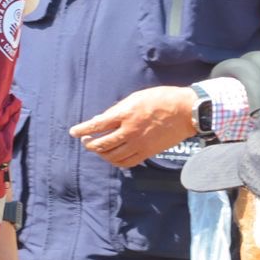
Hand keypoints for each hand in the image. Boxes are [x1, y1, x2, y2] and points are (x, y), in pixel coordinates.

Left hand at [71, 86, 194, 167]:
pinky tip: (112, 156)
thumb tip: (100, 119)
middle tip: (85, 140)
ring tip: (97, 148)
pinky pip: (126, 162)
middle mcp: (129, 131)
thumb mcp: (136, 97)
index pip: (97, 125)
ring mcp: (138, 144)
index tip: (73, 132)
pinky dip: (115, 161)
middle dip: (89, 143)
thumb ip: (117, 110)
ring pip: (112, 156)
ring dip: (101, 153)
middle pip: (101, 144)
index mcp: (125, 114)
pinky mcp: (147, 153)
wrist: (185, 111)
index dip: (82, 129)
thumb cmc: (161, 99)